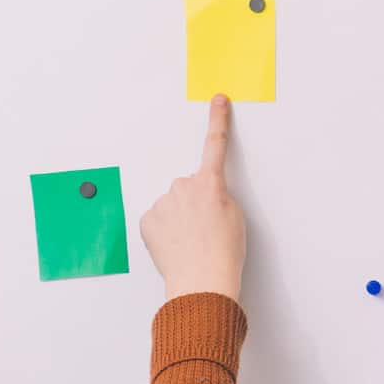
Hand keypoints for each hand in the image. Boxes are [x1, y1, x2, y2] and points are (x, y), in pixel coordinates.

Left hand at [139, 95, 245, 300]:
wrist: (201, 282)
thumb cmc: (223, 255)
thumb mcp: (235, 218)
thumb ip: (219, 195)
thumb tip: (203, 196)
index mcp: (210, 184)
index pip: (215, 144)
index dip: (218, 120)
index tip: (218, 101)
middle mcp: (183, 187)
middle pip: (189, 186)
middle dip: (195, 202)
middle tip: (205, 230)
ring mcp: (162, 203)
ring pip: (172, 205)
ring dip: (179, 218)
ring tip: (190, 243)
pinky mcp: (147, 219)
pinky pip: (158, 219)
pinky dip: (164, 230)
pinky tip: (175, 246)